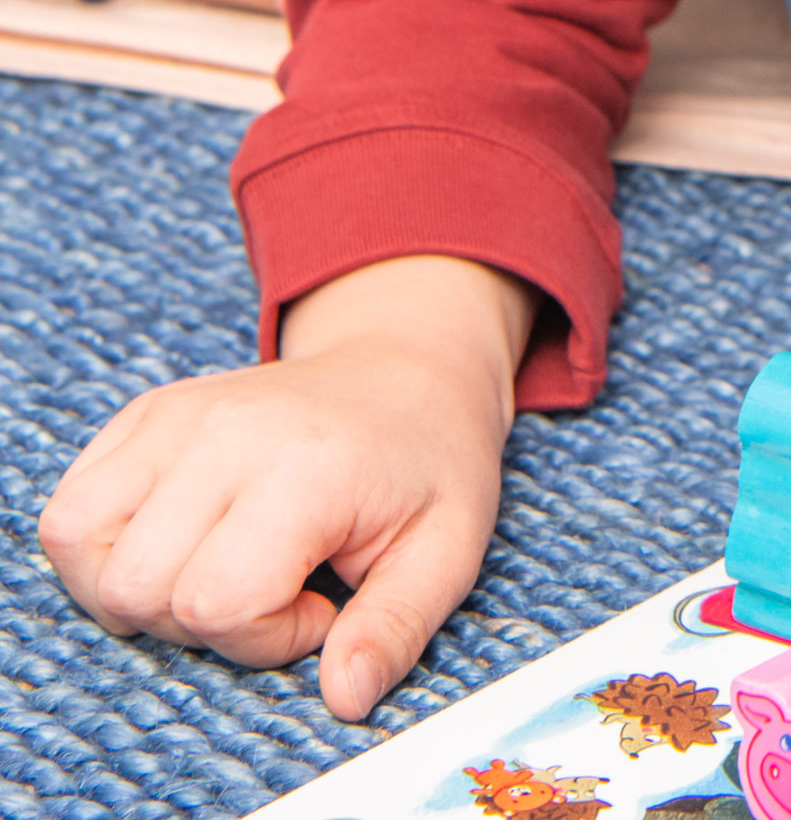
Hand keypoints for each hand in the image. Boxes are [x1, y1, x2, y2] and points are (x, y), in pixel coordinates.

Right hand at [38, 255, 535, 720]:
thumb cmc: (426, 461)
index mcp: (308, 465)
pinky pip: (70, 508)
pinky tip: (179, 539)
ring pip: (80, 544)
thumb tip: (344, 696)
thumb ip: (396, 626)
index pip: (218, 602)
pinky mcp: (147, 414)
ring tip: (215, 566)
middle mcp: (230, 431)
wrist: (406, 368)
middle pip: (136, 585)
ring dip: (133, 586)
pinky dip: (101, 546)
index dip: (265, 636)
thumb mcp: (446, 547)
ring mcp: (179, 416)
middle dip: (197, 620)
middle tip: (269, 585)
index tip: (318, 605)